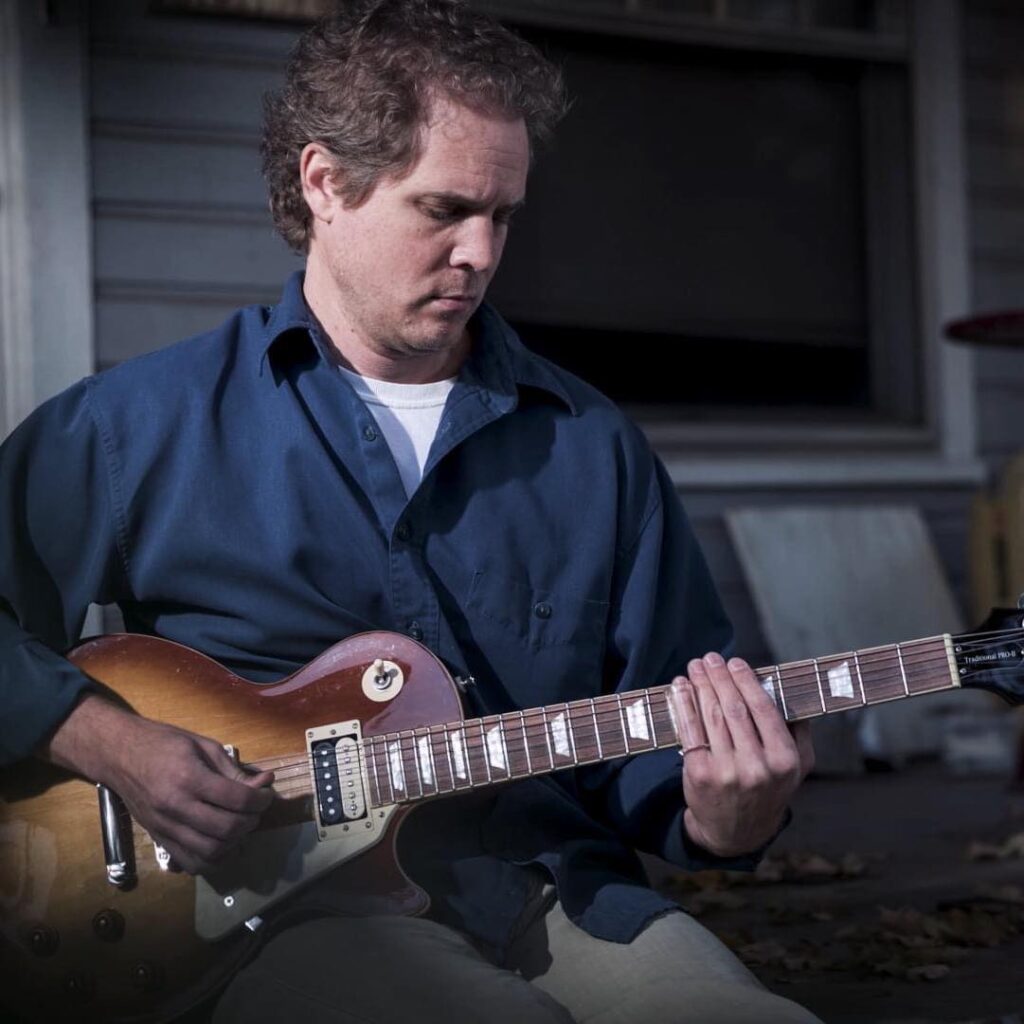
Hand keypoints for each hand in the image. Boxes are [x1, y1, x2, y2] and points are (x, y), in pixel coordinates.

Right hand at [45, 695, 274, 873]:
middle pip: (228, 828)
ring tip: (240, 824)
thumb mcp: (203, 745)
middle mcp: (176, 807)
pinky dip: (214, 860)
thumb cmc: (163, 742)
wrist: (118, 755)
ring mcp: (165, 827)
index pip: (238, 799)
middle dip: (252, 820)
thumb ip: (233, 769)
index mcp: (189, 778)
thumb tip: (263, 784)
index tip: (266, 793)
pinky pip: (191, 863)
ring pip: (211, 851)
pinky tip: (223, 844)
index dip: (261, 799)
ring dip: (236, 842)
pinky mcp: (159, 839)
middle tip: (255, 808)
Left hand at [668, 652, 813, 857]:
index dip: (747, 681)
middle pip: (734, 709)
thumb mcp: (797, 768)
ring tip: (695, 666)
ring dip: (701, 685)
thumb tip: (793, 692)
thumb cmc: (767, 789)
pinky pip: (690, 731)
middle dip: (720, 677)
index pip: (764, 710)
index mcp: (785, 760)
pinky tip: (680, 687)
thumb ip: (800, 732)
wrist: (736, 832)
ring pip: (711, 717)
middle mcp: (757, 767)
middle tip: (710, 658)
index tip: (736, 662)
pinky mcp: (700, 775)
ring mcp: (727, 772)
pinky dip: (684, 704)